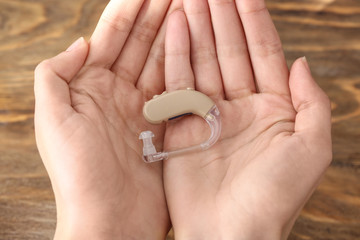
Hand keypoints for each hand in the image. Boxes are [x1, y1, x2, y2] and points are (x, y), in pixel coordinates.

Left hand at [34, 0, 181, 238]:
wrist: (109, 219)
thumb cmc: (77, 172)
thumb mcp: (52, 119)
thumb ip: (56, 74)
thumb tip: (81, 42)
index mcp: (90, 87)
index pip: (112, 37)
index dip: (129, 10)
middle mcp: (118, 94)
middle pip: (140, 44)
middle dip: (157, 14)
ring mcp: (144, 109)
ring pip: (161, 61)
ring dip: (175, 33)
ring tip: (190, 8)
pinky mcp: (165, 126)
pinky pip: (177, 88)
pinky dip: (186, 65)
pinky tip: (197, 45)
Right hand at [163, 0, 331, 238]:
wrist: (229, 232)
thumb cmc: (275, 197)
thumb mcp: (312, 149)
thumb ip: (314, 102)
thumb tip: (303, 61)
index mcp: (274, 108)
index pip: (263, 52)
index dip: (254, 20)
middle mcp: (240, 106)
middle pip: (230, 50)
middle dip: (222, 17)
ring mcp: (209, 114)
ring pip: (204, 61)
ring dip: (199, 28)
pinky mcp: (183, 123)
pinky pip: (179, 82)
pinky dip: (178, 53)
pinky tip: (178, 26)